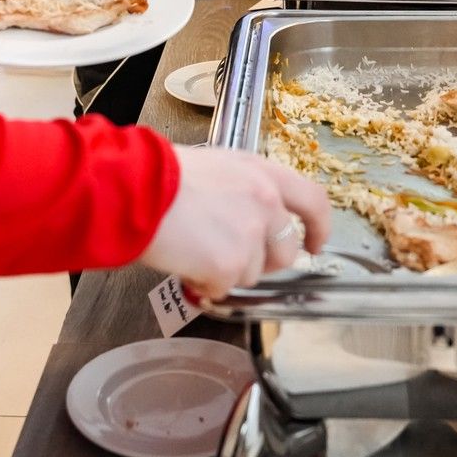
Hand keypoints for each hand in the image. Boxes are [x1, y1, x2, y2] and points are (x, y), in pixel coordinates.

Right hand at [142, 145, 330, 300]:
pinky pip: (224, 289)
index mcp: (263, 174)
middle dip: (263, 263)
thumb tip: (249, 219)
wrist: (136, 190)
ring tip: (195, 251)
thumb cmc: (162, 175)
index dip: (320, 228)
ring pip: (252, 274)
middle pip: (286, 252)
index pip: (314, 201)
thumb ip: (244, 191)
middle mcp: (265, 203)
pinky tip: (186, 264)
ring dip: (227, 272)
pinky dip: (205, 285)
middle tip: (232, 260)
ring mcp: (250, 236)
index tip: (314, 245)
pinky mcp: (229, 264)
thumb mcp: (217, 167)